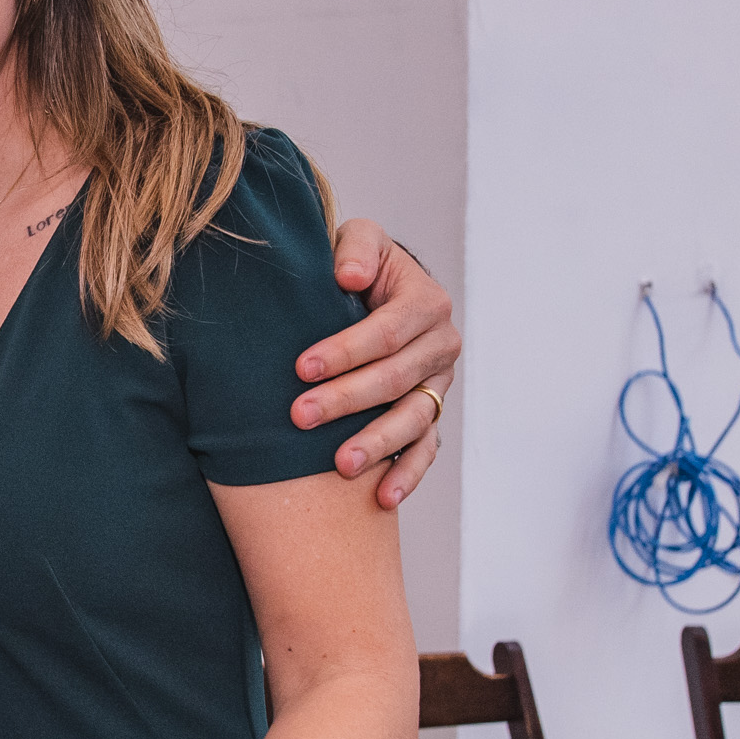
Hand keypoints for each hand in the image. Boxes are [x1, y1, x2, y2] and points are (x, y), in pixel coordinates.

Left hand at [293, 217, 455, 509]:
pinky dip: (407, 474)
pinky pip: (425, 450)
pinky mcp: (429, 417)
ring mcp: (437, 386)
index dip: (345, 350)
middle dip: (346, 400)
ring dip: (378, 443)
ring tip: (341, 465)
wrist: (369, 292)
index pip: (386, 333)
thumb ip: (357, 248)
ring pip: (413, 420)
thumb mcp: (358, 240)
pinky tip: (383, 498)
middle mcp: (440, 346)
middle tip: (300, 416)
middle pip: (395, 380)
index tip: (301, 367)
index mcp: (426, 303)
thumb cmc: (355, 265)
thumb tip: (350, 276)